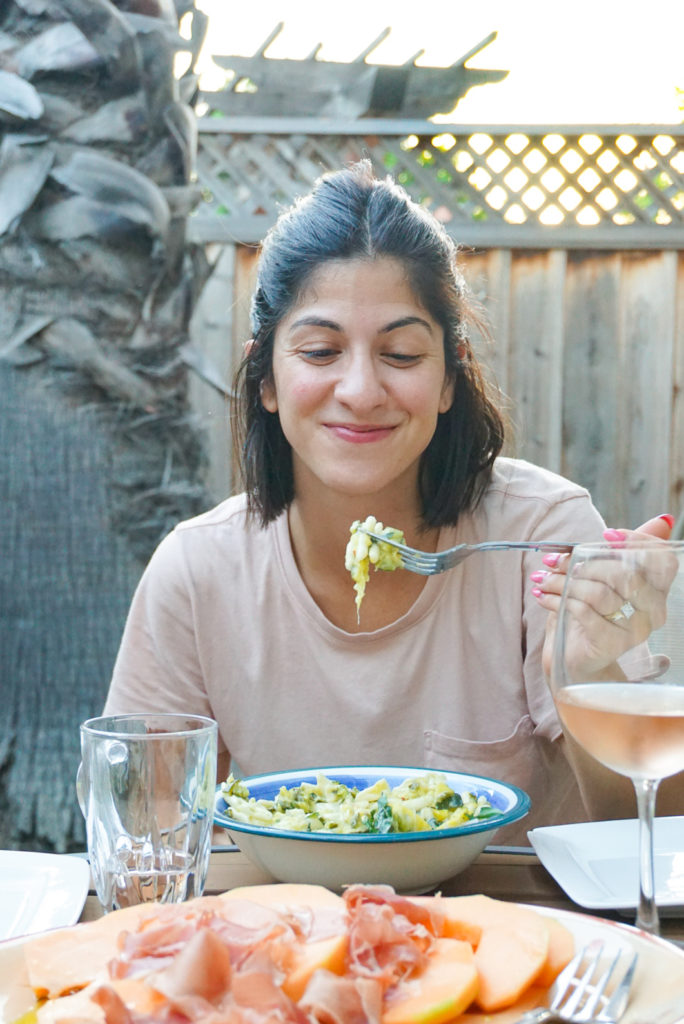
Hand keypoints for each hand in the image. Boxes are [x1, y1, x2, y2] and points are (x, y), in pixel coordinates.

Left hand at [534, 515, 674, 678]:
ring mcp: (636, 631)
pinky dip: (557, 600)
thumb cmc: (588, 609)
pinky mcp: (613, 644)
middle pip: (626, 574)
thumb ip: (624, 549)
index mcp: (656, 589)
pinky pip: (584, 612)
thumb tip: (663, 520)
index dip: (637, 542)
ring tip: (543, 579)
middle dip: (584, 562)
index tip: (606, 535)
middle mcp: (654, 611)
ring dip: (563, 582)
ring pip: (600, 593)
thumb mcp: (602, 573)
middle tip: (554, 561)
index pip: (663, 559)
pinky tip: (542, 596)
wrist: (573, 653)